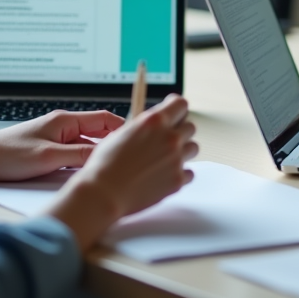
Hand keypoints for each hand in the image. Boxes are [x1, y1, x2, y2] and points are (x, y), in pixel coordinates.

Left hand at [0, 110, 124, 181]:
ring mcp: (56, 139)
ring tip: (116, 170)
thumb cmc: (7, 154)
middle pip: (99, 133)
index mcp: (66, 121)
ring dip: (99, 156)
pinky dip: (85, 163)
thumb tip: (107, 158)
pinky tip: (90, 176)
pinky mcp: (49, 152)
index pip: (105, 119)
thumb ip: (79, 157)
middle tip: (133, 160)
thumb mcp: (49, 157)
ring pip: (88, 146)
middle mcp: (63, 127)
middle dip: (116, 145)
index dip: (125, 129)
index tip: (140, 142)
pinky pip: (75, 155)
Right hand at [49, 94, 198, 250]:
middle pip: (190, 127)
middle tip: (166, 140)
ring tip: (165, 159)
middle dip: (180, 131)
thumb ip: (144, 126)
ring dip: (182, 151)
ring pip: (193, 148)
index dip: (177, 109)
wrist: (104, 193)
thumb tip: (154, 126)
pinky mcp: (178, 180)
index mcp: (154, 121)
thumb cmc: (106, 164)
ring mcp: (176, 159)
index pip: (181, 105)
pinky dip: (180, 173)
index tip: (174, 113)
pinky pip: (190, 172)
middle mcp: (169, 138)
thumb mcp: (122, 133)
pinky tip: (165, 175)